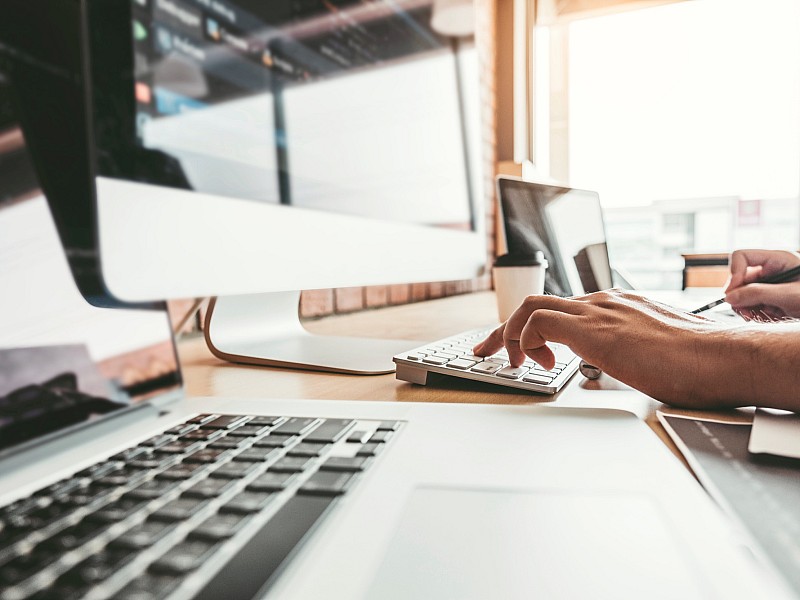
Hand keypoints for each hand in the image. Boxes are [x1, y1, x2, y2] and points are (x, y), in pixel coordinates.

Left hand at [473, 289, 749, 407]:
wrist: (720, 357)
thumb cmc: (696, 362)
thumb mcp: (653, 352)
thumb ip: (631, 352)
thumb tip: (624, 369)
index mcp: (615, 307)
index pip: (559, 309)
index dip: (530, 329)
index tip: (519, 350)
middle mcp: (602, 303)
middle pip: (537, 303)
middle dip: (504, 329)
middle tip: (488, 352)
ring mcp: (597, 311)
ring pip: (532, 307)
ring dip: (509, 335)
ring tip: (511, 363)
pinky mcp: (593, 328)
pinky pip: (538, 321)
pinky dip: (526, 341)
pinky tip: (541, 364)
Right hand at [724, 249, 799, 320]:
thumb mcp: (789, 295)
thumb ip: (758, 294)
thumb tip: (729, 297)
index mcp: (776, 259)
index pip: (741, 256)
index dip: (734, 274)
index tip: (733, 294)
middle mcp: (770, 270)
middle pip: (739, 278)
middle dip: (739, 297)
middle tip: (747, 313)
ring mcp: (769, 284)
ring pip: (742, 293)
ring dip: (747, 307)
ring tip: (762, 316)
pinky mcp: (770, 297)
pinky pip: (751, 303)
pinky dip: (755, 313)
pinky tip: (769, 317)